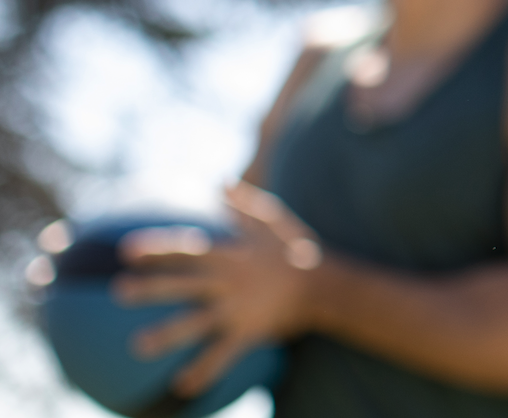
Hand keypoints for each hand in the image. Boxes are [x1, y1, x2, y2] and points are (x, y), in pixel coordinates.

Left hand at [115, 184, 323, 396]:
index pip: (188, 250)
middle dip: (152, 288)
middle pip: (184, 284)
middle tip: (119, 291)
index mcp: (231, 256)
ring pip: (197, 323)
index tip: (127, 251)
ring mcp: (237, 309)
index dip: (158, 249)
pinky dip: (203, 370)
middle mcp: (229, 282)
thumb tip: (219, 182)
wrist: (326, 285)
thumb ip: (244, 205)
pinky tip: (181, 386)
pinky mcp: (249, 332)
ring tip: (138, 346)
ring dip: (167, 334)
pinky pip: (223, 355)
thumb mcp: (273, 221)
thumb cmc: (297, 249)